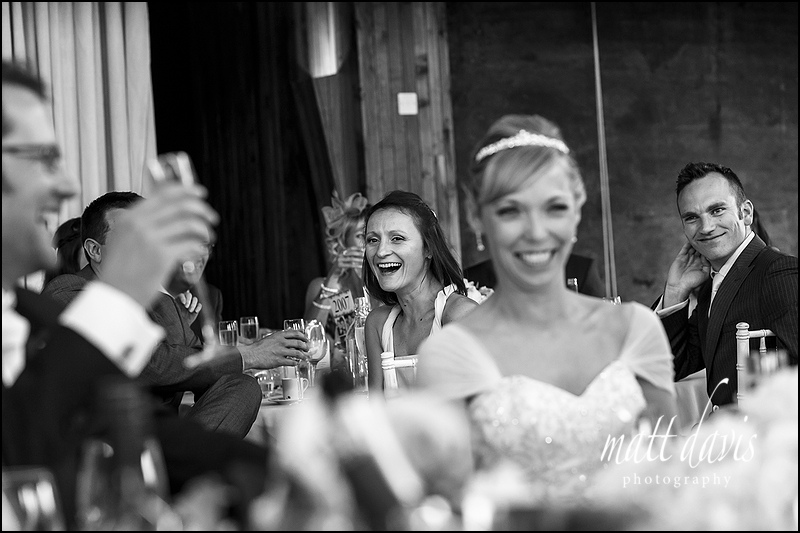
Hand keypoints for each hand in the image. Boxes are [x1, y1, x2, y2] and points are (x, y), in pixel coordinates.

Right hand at [101, 183, 218, 307]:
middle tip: (212, 218)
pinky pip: (190, 244)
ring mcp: (151, 239)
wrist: (114, 296)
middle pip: (180, 205)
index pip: (163, 194)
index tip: (200, 193)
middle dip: (202, 209)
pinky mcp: (162, 256)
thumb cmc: (120, 271)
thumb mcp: (122, 238)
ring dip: (204, 230)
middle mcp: (139, 224)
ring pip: (189, 224)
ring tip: (208, 237)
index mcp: (130, 217)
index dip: (186, 191)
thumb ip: (142, 223)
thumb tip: (170, 210)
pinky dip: (199, 246)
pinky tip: (199, 251)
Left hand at [176, 290, 201, 323]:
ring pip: (195, 299)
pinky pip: (199, 305)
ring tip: (190, 311)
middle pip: (189, 295)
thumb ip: (174, 306)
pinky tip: (195, 311)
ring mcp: (191, 304)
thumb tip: (173, 301)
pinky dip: (198, 307)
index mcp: (178, 300)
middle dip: (189, 300)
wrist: (180, 326)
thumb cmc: (175, 318)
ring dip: (193, 304)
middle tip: (186, 307)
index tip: (183, 303)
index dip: (183, 297)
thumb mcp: (173, 311)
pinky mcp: (196, 309)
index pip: (182, 295)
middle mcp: (185, 301)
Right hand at [239, 329, 308, 370]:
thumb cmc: (259, 347)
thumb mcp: (270, 338)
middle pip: (299, 343)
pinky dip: (296, 363)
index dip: (303, 336)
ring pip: (297, 353)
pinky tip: (297, 363)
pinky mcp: (279, 361)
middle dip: (305, 347)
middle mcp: (281, 342)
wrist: (251, 354)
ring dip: (303, 356)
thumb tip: (288, 340)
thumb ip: (279, 338)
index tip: (306, 339)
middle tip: (307, 349)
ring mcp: (281, 352)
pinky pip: (292, 362)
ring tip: (305, 357)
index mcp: (279, 335)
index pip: (296, 333)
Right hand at [326, 247, 364, 284]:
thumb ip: (352, 255)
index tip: (364, 249)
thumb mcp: (347, 258)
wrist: (335, 271)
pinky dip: (356, 265)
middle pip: (351, 253)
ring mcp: (339, 259)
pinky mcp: (339, 265)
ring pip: (351, 259)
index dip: (358, 248)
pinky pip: (350, 265)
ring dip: (358, 259)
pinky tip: (361, 266)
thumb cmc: (343, 264)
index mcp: (342, 250)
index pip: (351, 248)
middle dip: (359, 253)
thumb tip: (362, 253)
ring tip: (364, 260)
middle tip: (365, 255)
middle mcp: (340, 254)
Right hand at [663, 242, 710, 306]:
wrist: (680, 286)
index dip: (708, 250)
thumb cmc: (692, 283)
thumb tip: (707, 256)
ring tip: (699, 236)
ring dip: (695, 243)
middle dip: (702, 245)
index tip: (711, 244)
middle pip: (699, 250)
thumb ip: (707, 265)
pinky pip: (684, 249)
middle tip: (706, 238)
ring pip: (692, 248)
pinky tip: (690, 240)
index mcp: (700, 265)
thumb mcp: (705, 275)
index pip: (705, 255)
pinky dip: (687, 244)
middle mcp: (694, 261)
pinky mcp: (680, 258)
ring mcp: (687, 259)